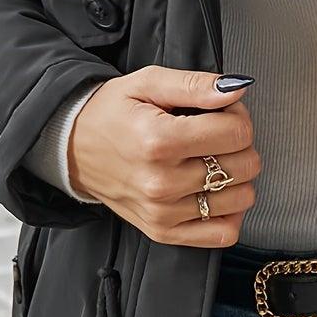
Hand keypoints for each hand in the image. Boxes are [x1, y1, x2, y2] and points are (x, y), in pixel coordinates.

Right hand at [68, 65, 259, 244]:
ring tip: (213, 160)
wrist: (72, 148)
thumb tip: (236, 89)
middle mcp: (161, 182)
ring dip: (237, 176)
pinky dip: (230, 211)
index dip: (237, 115)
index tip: (221, 111)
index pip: (238, 132)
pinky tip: (215, 191)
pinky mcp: (163, 232)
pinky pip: (223, 233)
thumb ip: (194, 84)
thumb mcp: (147, 83)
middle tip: (216, 133)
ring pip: (242, 198)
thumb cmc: (111, 113)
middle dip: (240, 143)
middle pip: (244, 165)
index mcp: (159, 141)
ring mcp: (163, 212)